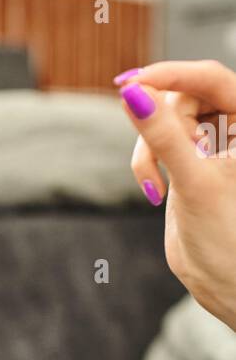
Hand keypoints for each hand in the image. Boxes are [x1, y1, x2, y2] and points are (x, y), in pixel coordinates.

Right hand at [118, 60, 235, 331]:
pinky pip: (160, 141)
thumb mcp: (193, 182)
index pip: (212, 78)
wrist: (225, 284)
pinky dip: (149, 163)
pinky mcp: (193, 159)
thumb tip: (134, 94)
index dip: (171, 75)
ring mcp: (214, 143)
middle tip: (158, 162)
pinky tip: (155, 193)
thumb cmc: (229, 242)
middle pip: (184, 97)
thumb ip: (163, 135)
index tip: (132, 84)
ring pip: (166, 119)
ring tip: (156, 186)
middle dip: (161, 128)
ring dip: (151, 150)